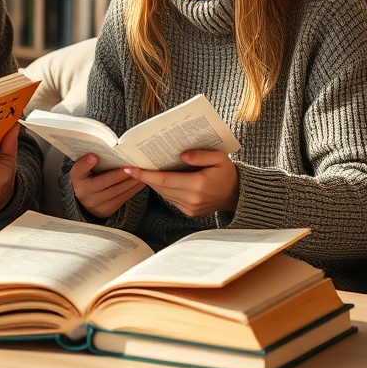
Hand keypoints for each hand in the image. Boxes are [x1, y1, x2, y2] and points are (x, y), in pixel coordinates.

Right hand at [70, 154, 144, 219]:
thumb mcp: (82, 169)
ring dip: (131, 182)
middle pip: (105, 182)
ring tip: (141, 173)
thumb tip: (94, 156)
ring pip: (117, 192)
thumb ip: (87, 162)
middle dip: (121, 174)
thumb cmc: (87, 178)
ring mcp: (97, 204)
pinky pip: (123, 199)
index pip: (80, 170)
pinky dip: (133, 189)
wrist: (86, 200)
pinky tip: (140, 182)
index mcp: (78, 180)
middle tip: (133, 166)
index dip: (87, 164)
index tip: (94, 156)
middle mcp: (85, 194)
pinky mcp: (107, 210)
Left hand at [121, 149, 239, 217]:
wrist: (236, 195)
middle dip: (144, 177)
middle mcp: (192, 199)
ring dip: (152, 182)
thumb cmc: (227, 173)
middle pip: (160, 187)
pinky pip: (170, 198)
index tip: (129, 168)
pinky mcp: (188, 212)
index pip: (164, 179)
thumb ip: (201, 155)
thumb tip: (180, 155)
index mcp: (198, 185)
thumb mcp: (220, 158)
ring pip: (163, 193)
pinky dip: (162, 188)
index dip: (145, 174)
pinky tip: (157, 178)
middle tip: (129, 166)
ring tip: (140, 169)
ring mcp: (189, 208)